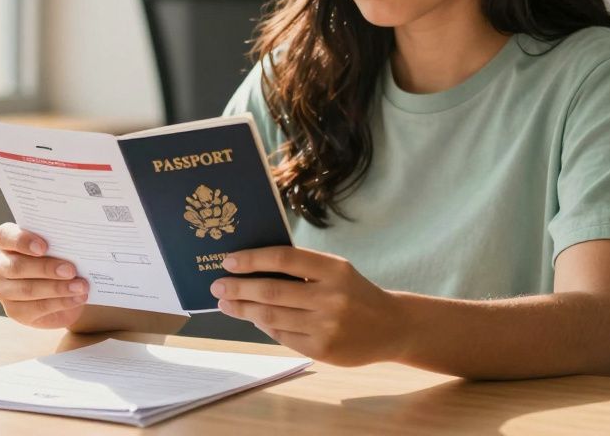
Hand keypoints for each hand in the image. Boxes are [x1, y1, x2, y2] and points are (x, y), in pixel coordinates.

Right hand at [0, 223, 89, 328]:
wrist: (61, 288)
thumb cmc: (57, 257)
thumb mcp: (57, 246)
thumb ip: (58, 242)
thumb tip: (76, 243)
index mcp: (5, 241)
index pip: (5, 237)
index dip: (23, 241)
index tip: (44, 247)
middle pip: (17, 266)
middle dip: (46, 268)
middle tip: (71, 270)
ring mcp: (3, 290)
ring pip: (28, 290)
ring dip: (57, 288)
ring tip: (80, 286)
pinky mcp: (14, 311)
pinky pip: (38, 307)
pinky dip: (61, 302)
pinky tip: (77, 297)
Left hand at [210, 246, 400, 365]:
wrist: (392, 327)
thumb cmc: (354, 292)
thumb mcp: (336, 271)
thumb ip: (301, 268)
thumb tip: (251, 268)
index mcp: (334, 269)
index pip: (283, 259)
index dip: (252, 259)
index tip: (228, 260)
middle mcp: (331, 297)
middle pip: (272, 291)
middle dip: (238, 288)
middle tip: (217, 285)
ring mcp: (327, 326)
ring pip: (271, 316)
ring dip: (243, 309)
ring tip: (226, 303)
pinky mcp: (322, 350)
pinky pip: (282, 336)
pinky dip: (263, 325)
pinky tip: (251, 318)